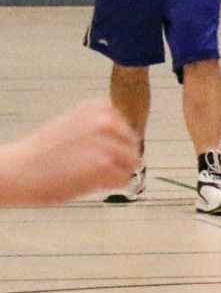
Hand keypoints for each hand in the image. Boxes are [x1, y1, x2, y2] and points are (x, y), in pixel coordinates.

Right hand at [0, 99, 141, 206]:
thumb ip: (99, 130)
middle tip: (86, 167)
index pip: (126, 130)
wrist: (16, 170)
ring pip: (132, 163)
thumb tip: (130, 142)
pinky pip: (124, 179)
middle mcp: (106, 120)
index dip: (112, 146)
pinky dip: (109, 185)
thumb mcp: (72, 127)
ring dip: (114, 173)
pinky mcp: (106, 165)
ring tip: (84, 174)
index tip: (90, 153)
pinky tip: (86, 182)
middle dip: (117, 160)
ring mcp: (108, 142)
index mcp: (98, 107)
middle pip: (132, 147)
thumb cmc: (41, 153)